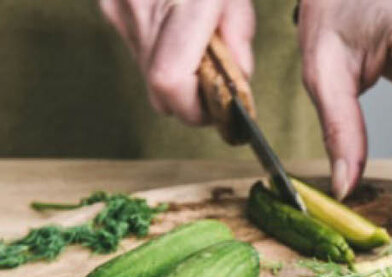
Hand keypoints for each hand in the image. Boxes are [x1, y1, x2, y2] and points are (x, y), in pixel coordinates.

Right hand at [99, 0, 254, 124]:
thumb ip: (239, 34)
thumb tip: (237, 79)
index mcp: (182, 3)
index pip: (170, 81)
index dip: (196, 107)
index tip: (223, 108)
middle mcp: (141, 7)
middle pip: (159, 89)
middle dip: (193, 100)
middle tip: (219, 89)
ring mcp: (119, 7)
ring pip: (148, 73)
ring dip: (179, 78)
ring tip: (203, 53)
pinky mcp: (110, 5)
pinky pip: (139, 49)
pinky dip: (164, 54)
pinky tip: (182, 34)